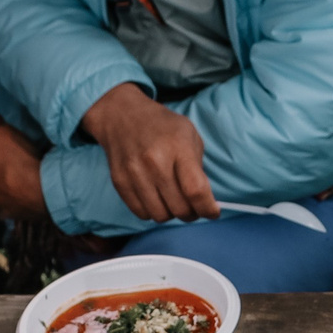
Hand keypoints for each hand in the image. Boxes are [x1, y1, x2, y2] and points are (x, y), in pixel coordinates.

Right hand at [80, 82, 217, 222]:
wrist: (122, 116)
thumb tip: (204, 201)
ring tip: (172, 200)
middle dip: (192, 213)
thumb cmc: (162, 127)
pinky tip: (156, 197)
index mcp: (178, 147)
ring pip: (160, 216)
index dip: (207, 208)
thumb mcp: (189, 136)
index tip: (212, 212)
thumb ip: (198, 169)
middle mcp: (154, 161)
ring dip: (171, 213)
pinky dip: (152, 211)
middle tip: (193, 206)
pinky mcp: (120, 182)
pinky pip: (142, 213)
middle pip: (180, 208)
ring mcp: (134, 173)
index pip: (196, 190)